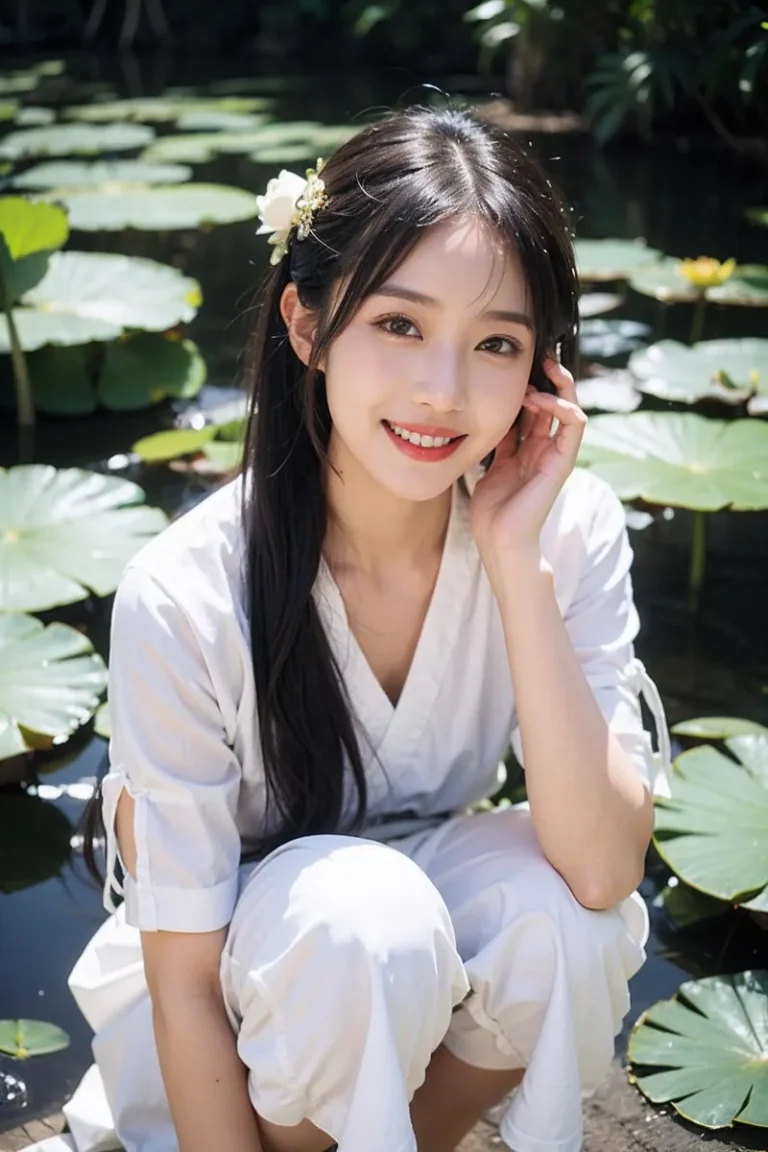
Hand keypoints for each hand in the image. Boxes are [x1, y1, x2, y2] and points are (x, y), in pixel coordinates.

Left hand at [469, 357, 586, 579]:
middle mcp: (544, 450)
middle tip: (540, 354)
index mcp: (527, 450)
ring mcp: (555, 456)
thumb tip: (487, 416)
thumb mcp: (489, 466)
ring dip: (559, 385)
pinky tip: (542, 399)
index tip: (516, 365)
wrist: (500, 540)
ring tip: (544, 368)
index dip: (530, 385)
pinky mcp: (562, 463)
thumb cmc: (492, 512)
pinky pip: (575, 426)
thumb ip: (497, 443)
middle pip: (555, 403)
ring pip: (570, 408)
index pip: (536, 409)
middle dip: (549, 376)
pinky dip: (563, 407)